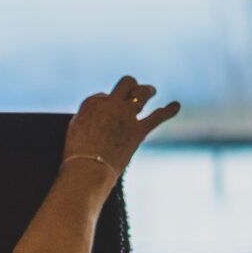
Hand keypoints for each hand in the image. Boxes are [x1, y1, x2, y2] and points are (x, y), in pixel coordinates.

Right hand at [60, 76, 179, 178]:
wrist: (88, 168)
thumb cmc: (77, 155)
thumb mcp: (75, 129)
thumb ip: (87, 117)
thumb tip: (99, 116)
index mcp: (92, 102)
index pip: (103, 96)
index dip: (106, 104)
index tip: (104, 115)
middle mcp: (111, 103)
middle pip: (126, 83)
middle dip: (130, 85)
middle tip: (133, 89)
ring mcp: (127, 115)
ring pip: (143, 92)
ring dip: (148, 90)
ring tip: (151, 91)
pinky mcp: (139, 130)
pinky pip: (158, 116)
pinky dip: (168, 110)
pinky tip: (176, 106)